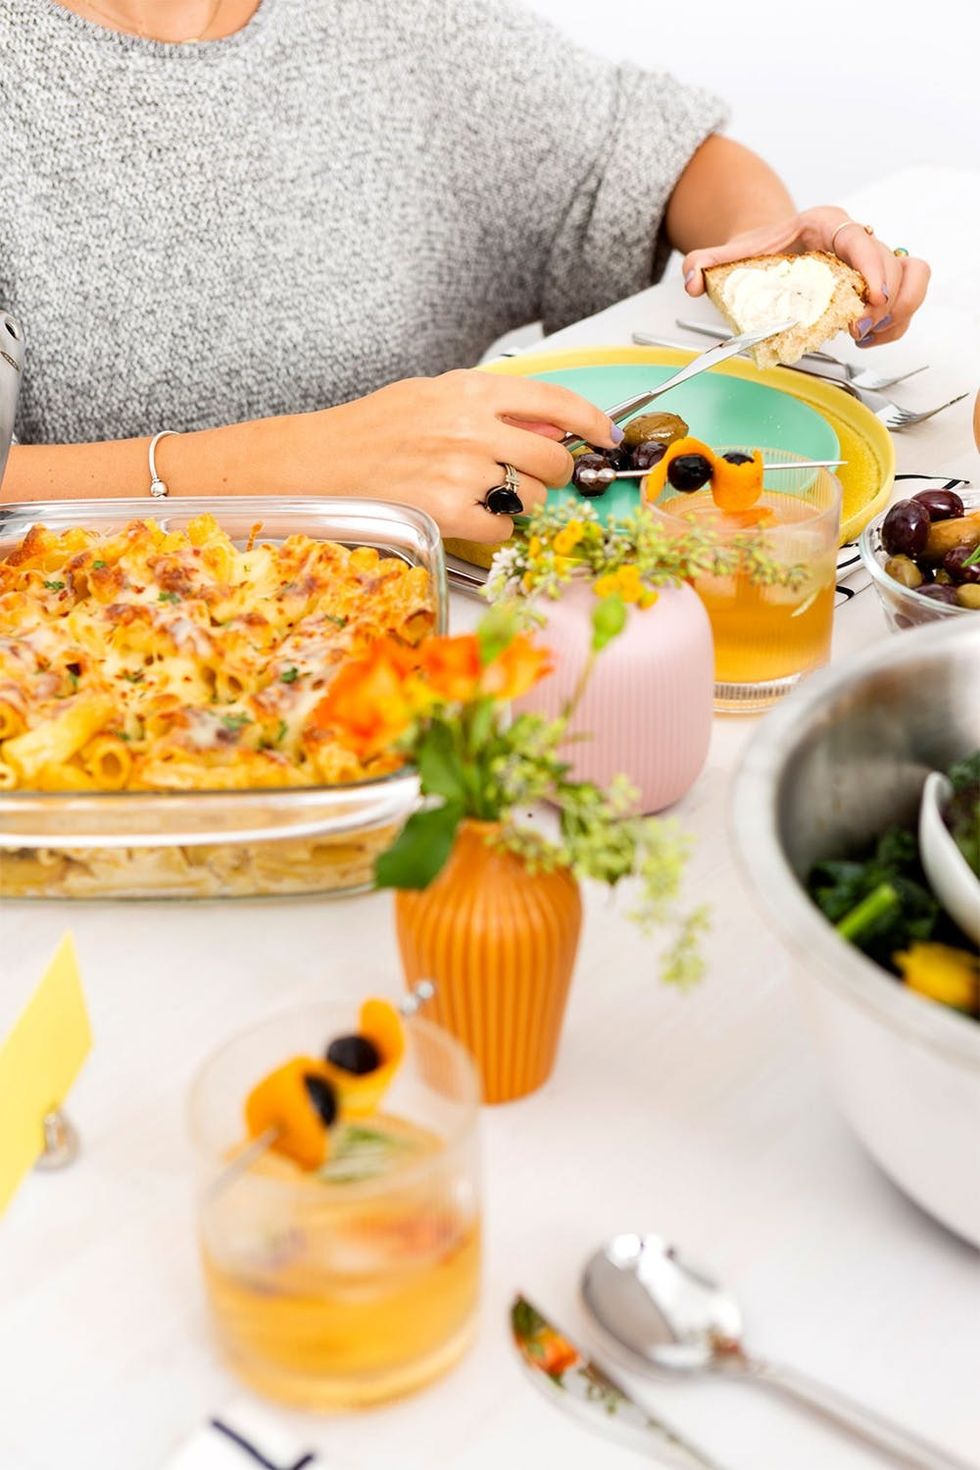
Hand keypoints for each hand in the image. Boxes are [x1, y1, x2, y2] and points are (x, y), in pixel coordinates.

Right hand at [313, 370, 620, 543]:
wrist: (325, 461)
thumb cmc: (375, 428)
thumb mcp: (435, 394)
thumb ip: (491, 404)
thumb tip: (545, 420)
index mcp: (472, 391)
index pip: (555, 402)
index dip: (591, 421)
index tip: (606, 435)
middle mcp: (473, 428)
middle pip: (552, 459)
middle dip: (554, 474)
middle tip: (535, 478)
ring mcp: (463, 472)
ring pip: (531, 497)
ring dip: (518, 501)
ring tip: (481, 492)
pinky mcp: (451, 512)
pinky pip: (503, 527)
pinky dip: (494, 527)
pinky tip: (468, 514)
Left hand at [681, 206, 929, 347]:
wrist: (769, 246)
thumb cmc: (757, 250)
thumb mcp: (727, 255)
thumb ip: (703, 264)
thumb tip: (690, 282)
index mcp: (824, 225)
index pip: (859, 239)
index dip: (873, 268)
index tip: (870, 298)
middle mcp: (854, 239)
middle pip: (895, 262)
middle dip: (885, 301)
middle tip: (856, 331)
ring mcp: (870, 261)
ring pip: (912, 277)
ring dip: (899, 312)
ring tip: (865, 336)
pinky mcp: (876, 282)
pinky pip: (906, 299)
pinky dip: (896, 323)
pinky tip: (867, 339)